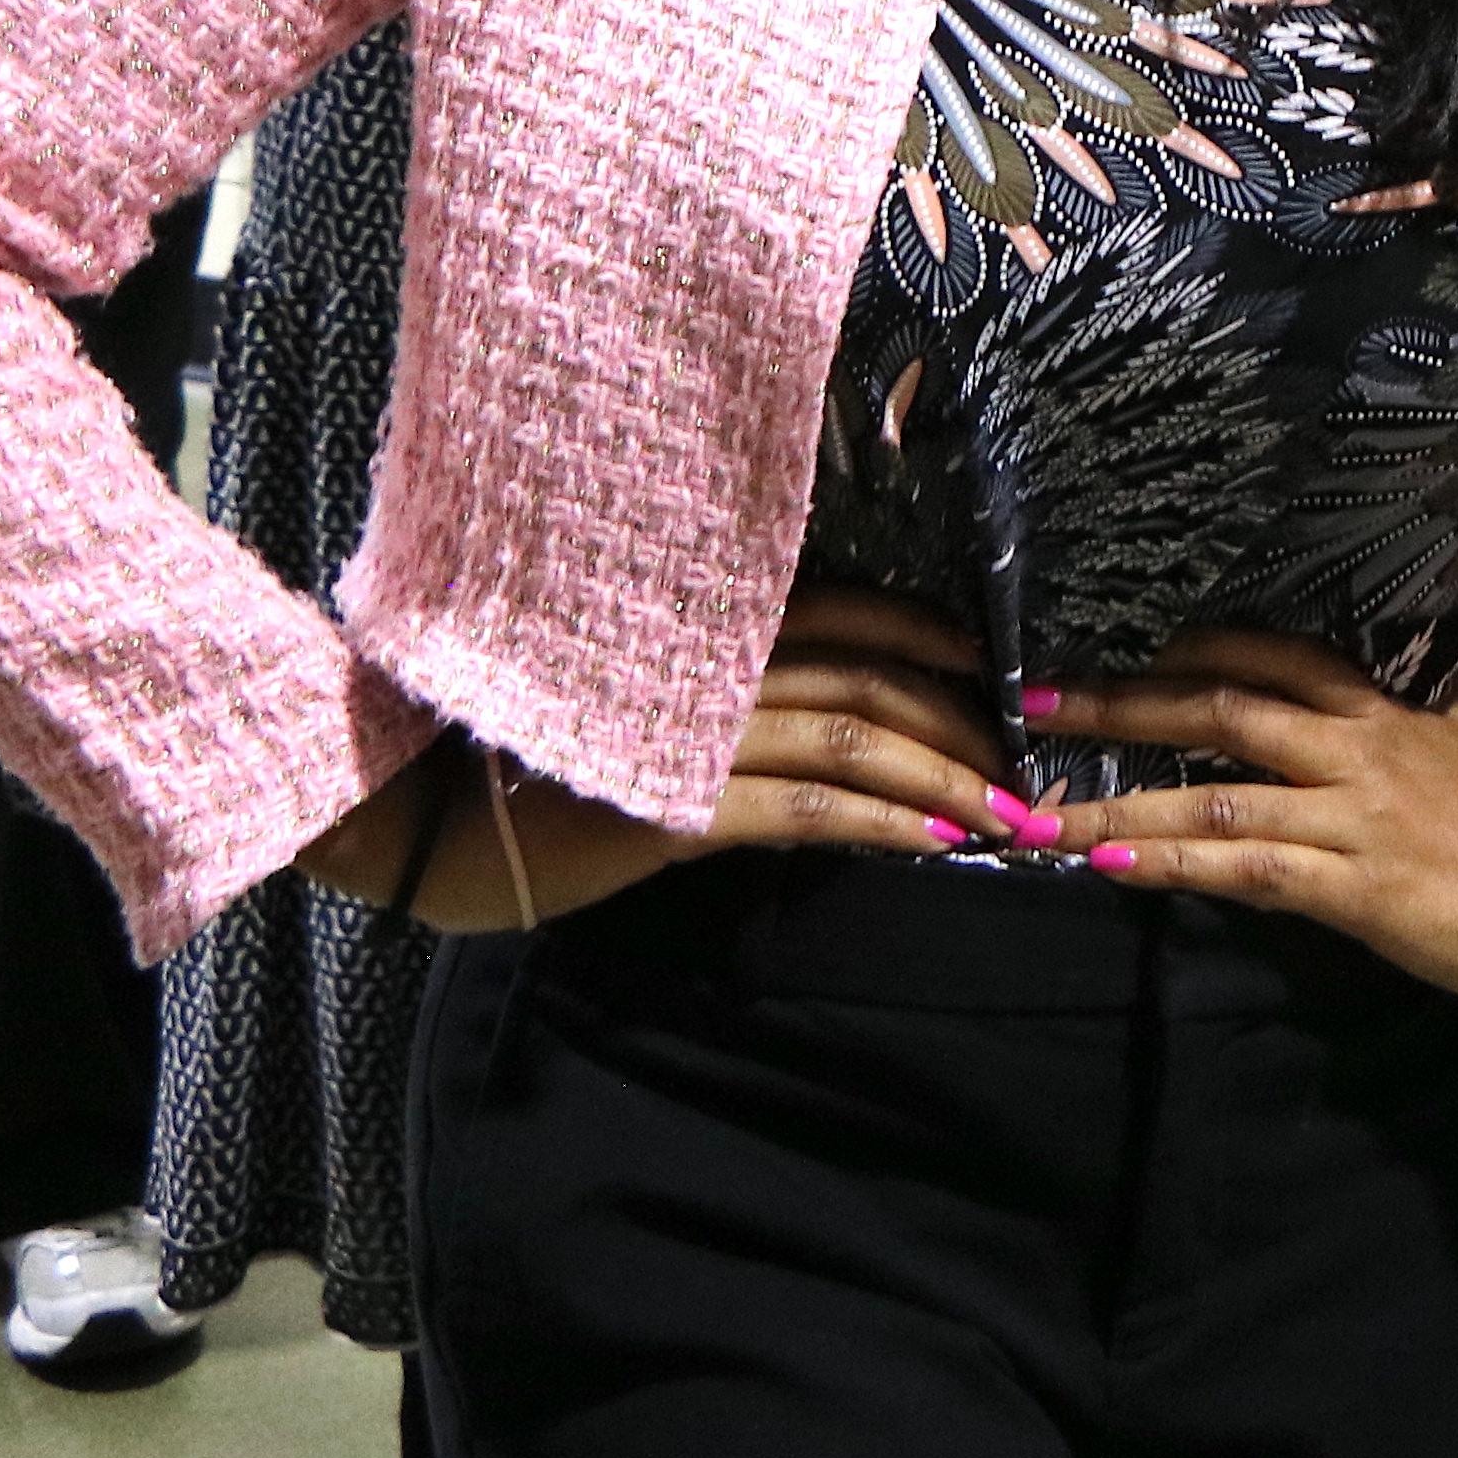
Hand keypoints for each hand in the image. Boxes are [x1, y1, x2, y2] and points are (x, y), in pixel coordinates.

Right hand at [292, 588, 1015, 930]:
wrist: (411, 814)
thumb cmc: (522, 763)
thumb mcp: (641, 714)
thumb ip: (727, 701)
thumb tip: (833, 719)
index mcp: (708, 638)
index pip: (850, 619)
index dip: (937, 640)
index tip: (1008, 671)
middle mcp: (714, 669)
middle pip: (875, 677)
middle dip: (973, 718)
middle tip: (1046, 758)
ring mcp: (699, 732)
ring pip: (859, 737)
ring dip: (953, 774)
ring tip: (1022, 811)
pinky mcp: (678, 806)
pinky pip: (808, 807)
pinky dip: (888, 819)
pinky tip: (946, 838)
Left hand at [1031, 627, 1457, 1008]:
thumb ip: (1424, 721)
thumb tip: (1399, 695)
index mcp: (1384, 713)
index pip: (1274, 658)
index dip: (1192, 653)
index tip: (1124, 652)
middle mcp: (1359, 750)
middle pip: (1222, 710)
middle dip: (1124, 705)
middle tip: (1038, 703)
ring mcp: (1353, 816)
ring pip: (1215, 795)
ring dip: (1119, 802)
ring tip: (1040, 812)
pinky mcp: (1352, 885)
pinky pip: (1244, 868)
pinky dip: (1171, 864)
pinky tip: (1110, 865)